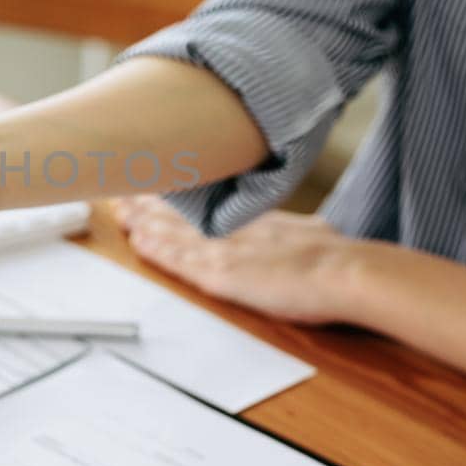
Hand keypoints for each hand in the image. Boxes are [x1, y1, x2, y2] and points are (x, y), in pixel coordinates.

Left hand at [115, 197, 363, 324]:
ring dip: (145, 224)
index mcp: (260, 223)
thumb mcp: (319, 235)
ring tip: (119, 212)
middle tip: (122, 194)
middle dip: (151, 206)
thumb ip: (305, 234)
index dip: (182, 201)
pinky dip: (159, 252)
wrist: (346, 272)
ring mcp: (228, 251)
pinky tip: (140, 243)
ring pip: (176, 233)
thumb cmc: (341, 260)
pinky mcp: (222, 275)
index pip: (211, 210)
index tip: (160, 191)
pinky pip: (181, 262)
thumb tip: (315, 233)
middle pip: (186, 215)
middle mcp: (238, 231)